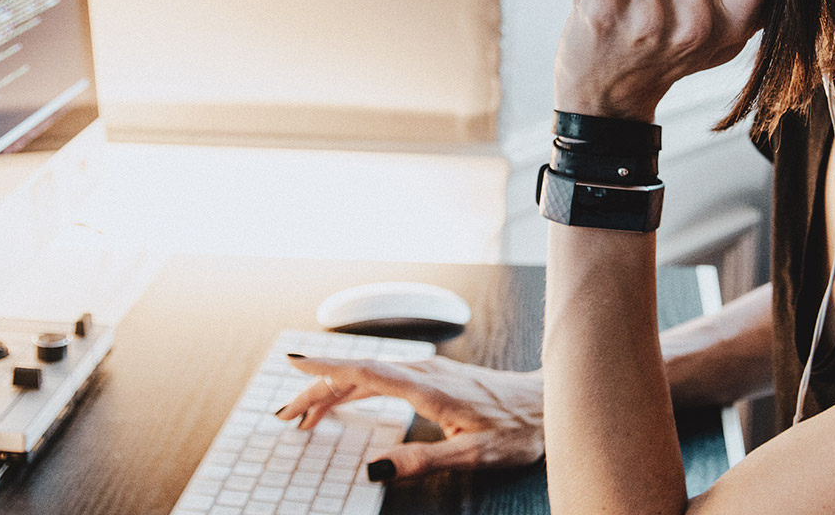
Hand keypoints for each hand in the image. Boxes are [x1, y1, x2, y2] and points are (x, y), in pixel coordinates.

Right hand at [278, 354, 543, 478]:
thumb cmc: (518, 429)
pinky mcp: (433, 375)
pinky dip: (355, 388)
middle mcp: (423, 371)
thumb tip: (375, 469)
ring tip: (305, 415)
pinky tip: (346, 399)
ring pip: (368, 374)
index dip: (326, 370)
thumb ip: (422, 461)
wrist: (548, 403)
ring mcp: (428, 370)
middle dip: (318, 391)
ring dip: (334, 391)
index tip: (294, 366)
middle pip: (358, 374)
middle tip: (286, 415)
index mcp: (427, 387)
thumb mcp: (473, 454)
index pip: (365, 373)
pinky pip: (382, 376)